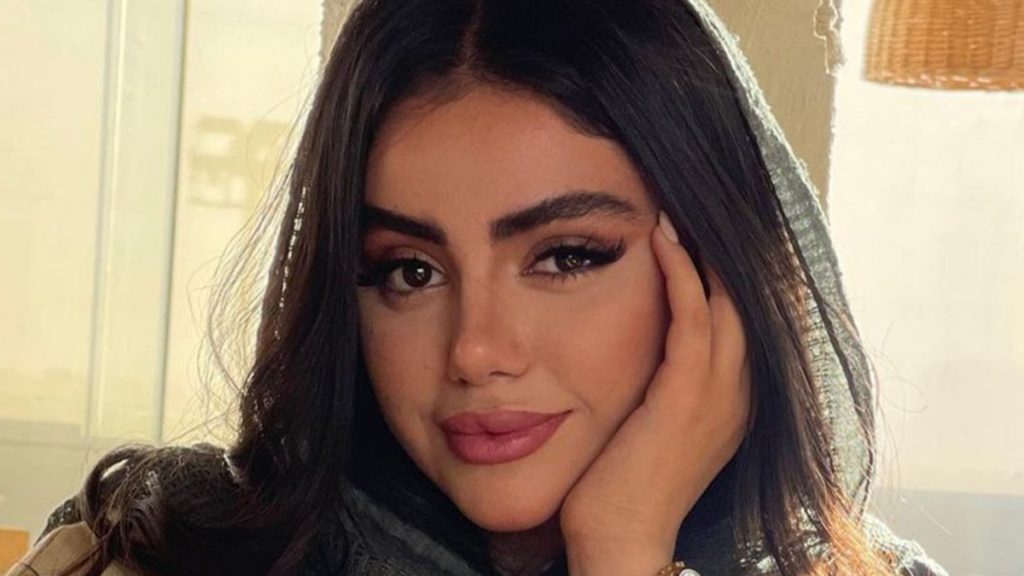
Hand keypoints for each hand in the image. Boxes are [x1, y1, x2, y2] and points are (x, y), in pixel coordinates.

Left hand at [560, 212, 750, 575]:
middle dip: (725, 249)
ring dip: (702, 249)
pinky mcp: (687, 397)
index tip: (702, 224)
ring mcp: (719, 396)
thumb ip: (662, 379)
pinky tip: (661, 239)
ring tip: (676, 206)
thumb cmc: (622, 483)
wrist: (618, 540)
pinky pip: (694, 318)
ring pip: (727, 300)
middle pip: (747, 300)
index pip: (744, 317)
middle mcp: (739, 393)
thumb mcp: (654, 421)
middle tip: (696, 199)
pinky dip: (681, 274)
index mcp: (734, 399)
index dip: (731, 269)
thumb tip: (643, 338)